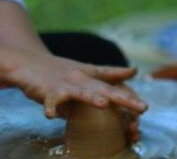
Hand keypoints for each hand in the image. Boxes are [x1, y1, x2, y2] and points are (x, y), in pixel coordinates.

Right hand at [0, 47, 146, 120]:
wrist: (29, 63)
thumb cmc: (60, 71)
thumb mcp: (87, 71)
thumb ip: (110, 73)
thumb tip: (134, 71)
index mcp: (92, 76)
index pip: (115, 84)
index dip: (131, 95)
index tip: (145, 106)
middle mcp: (83, 78)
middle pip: (106, 90)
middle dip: (125, 100)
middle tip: (143, 108)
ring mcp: (65, 84)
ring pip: (81, 92)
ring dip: (92, 98)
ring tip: (104, 104)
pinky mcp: (47, 91)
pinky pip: (50, 101)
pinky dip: (51, 108)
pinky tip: (51, 116)